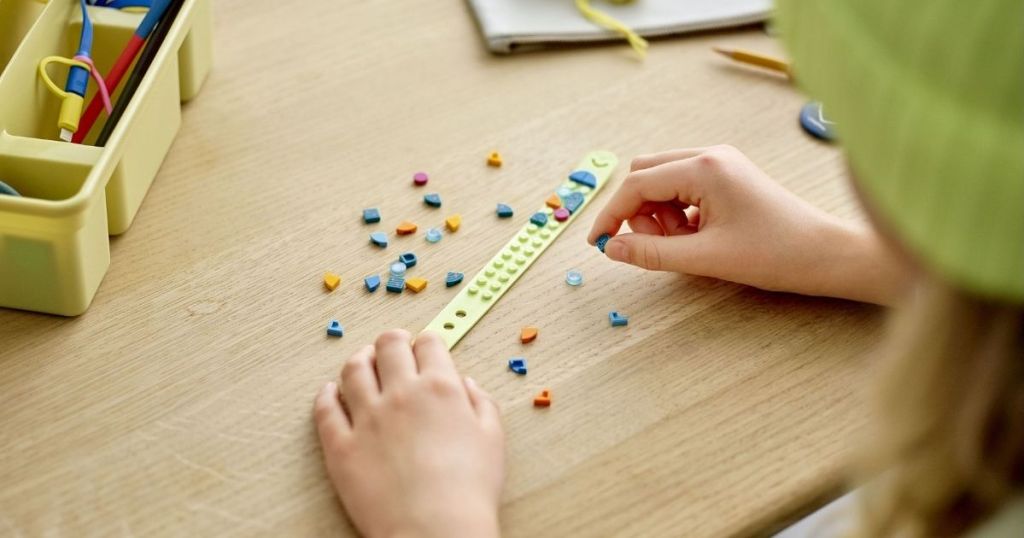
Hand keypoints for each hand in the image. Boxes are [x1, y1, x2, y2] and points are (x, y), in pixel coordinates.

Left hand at [314, 330, 503, 537]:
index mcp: (440, 388)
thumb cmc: (469, 490)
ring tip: (363, 360)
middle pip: (388, 347)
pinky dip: (326, 395)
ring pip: (353, 370)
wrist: (435, 530)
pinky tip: (330, 391)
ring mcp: (366, 418)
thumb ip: (481, 404)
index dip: (428, 342)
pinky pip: (326, 410)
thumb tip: (466, 385)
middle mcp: (401, 394)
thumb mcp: (493, 439)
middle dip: (393, 340)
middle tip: (394, 343)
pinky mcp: (341, 446)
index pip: (429, 344)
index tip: (427, 346)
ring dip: (359, 359)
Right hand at [588, 145, 911, 305]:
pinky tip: (698, 238)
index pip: (636, 184)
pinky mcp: (728, 176)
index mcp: (704, 167)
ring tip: (684, 246)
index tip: (599, 243)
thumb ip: (652, 252)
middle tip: (655, 245)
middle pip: (645, 174)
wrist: (828, 254)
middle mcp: (709, 155)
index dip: (611, 214)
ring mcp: (720, 163)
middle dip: (638, 211)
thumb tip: (612, 248)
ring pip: (662, 181)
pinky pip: (683, 189)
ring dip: (658, 215)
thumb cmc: (777, 254)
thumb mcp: (706, 259)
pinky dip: (678, 214)